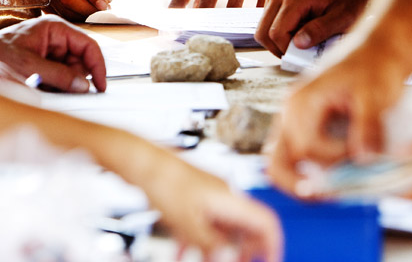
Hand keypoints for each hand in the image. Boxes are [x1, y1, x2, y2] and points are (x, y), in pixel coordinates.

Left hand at [0, 15, 106, 92]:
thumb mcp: (28, 66)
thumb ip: (59, 76)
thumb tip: (84, 86)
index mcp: (55, 28)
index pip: (89, 45)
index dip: (98, 66)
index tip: (101, 86)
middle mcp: (56, 36)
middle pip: (82, 59)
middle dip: (77, 78)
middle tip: (67, 92)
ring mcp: (51, 48)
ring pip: (72, 70)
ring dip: (65, 83)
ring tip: (45, 87)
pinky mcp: (45, 60)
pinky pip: (61, 75)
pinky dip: (56, 85)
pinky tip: (41, 87)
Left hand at [146, 156, 281, 261]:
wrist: (140, 160)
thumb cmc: (162, 179)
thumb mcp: (188, 222)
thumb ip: (210, 243)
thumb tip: (228, 257)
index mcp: (230, 199)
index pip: (266, 222)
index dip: (272, 245)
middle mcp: (223, 197)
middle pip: (246, 229)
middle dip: (245, 253)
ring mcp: (207, 198)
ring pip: (221, 231)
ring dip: (218, 253)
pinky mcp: (191, 200)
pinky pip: (201, 227)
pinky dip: (196, 245)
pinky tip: (181, 256)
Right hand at [255, 0, 372, 56]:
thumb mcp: (343, 18)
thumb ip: (320, 30)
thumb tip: (298, 44)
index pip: (276, 33)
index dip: (287, 50)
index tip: (303, 56)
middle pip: (263, 33)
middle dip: (279, 49)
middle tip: (299, 53)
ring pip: (262, 30)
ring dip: (278, 42)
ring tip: (300, 41)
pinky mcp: (274, 0)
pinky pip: (266, 25)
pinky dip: (278, 35)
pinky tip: (297, 32)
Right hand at [267, 34, 405, 193]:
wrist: (377, 50)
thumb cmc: (374, 65)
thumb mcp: (375, 95)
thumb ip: (368, 126)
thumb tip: (363, 159)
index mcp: (302, 101)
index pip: (306, 148)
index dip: (335, 159)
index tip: (362, 155)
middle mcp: (290, 112)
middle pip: (276, 161)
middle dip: (300, 184)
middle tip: (329, 196)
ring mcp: (294, 119)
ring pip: (281, 160)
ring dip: (301, 179)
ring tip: (330, 190)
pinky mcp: (304, 125)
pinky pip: (295, 154)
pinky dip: (308, 170)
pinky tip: (333, 175)